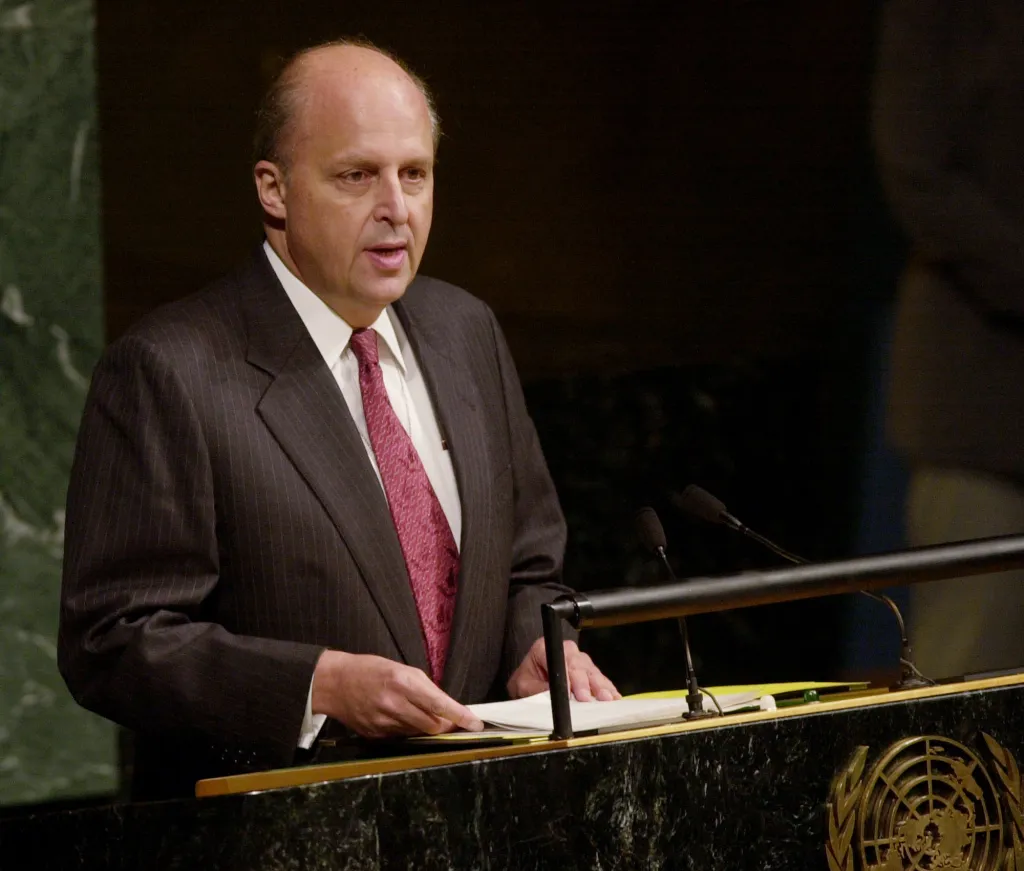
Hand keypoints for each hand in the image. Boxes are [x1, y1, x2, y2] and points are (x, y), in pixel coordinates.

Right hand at [311, 651, 483, 736]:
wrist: (334, 683)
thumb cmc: (370, 670)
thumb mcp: (401, 669)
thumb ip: (424, 688)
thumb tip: (445, 706)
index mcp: (404, 683)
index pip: (440, 705)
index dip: (461, 716)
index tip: (476, 723)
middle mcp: (395, 705)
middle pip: (433, 725)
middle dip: (447, 725)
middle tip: (454, 721)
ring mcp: (384, 723)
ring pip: (419, 734)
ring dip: (428, 728)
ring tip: (424, 716)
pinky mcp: (376, 735)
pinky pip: (402, 737)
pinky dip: (409, 730)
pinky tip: (402, 719)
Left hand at [507, 639, 620, 701]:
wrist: (529, 683)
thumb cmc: (527, 681)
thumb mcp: (524, 686)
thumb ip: (538, 689)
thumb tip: (555, 695)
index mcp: (544, 648)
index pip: (558, 660)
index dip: (565, 677)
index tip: (569, 692)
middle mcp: (564, 650)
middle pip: (577, 664)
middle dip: (584, 682)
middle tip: (587, 698)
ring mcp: (578, 659)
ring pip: (591, 670)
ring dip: (599, 685)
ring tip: (605, 698)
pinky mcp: (588, 670)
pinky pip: (599, 677)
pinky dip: (606, 687)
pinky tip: (613, 696)